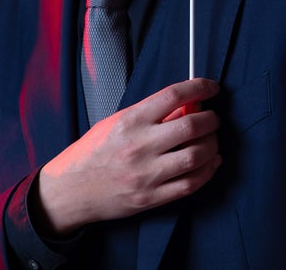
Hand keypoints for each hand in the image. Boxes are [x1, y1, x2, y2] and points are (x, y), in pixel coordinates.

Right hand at [33, 78, 220, 234]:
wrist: (71, 189)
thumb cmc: (94, 151)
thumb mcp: (117, 121)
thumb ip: (151, 113)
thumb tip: (186, 105)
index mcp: (131, 120)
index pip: (173, 96)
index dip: (199, 87)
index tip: (211, 87)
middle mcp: (140, 145)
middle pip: (191, 126)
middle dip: (210, 119)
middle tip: (213, 117)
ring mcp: (147, 174)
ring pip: (196, 156)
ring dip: (212, 145)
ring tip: (212, 139)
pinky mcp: (151, 197)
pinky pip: (190, 184)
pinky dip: (207, 171)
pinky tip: (210, 162)